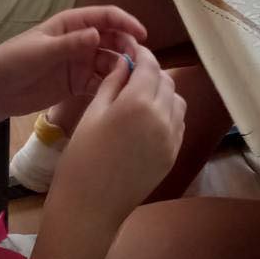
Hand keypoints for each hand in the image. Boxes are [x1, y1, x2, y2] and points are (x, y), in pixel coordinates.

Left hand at [0, 6, 147, 122]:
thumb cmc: (12, 61)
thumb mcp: (41, 51)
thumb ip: (70, 44)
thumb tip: (98, 35)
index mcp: (71, 24)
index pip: (106, 17)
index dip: (126, 22)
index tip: (142, 35)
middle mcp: (80, 41)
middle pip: (113, 40)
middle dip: (128, 49)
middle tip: (139, 66)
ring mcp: (79, 63)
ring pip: (109, 62)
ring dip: (122, 69)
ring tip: (132, 83)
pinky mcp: (76, 84)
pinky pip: (100, 82)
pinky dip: (111, 87)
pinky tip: (120, 95)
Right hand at [51, 43, 184, 221]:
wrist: (90, 206)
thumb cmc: (82, 158)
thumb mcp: (93, 114)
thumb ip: (113, 84)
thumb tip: (125, 63)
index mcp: (137, 102)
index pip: (149, 65)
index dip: (142, 54)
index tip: (133, 52)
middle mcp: (161, 116)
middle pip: (165, 81)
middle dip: (152, 72)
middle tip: (133, 75)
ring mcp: (171, 138)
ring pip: (177, 101)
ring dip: (163, 92)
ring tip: (141, 97)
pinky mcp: (173, 155)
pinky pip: (178, 123)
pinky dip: (168, 113)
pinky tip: (149, 119)